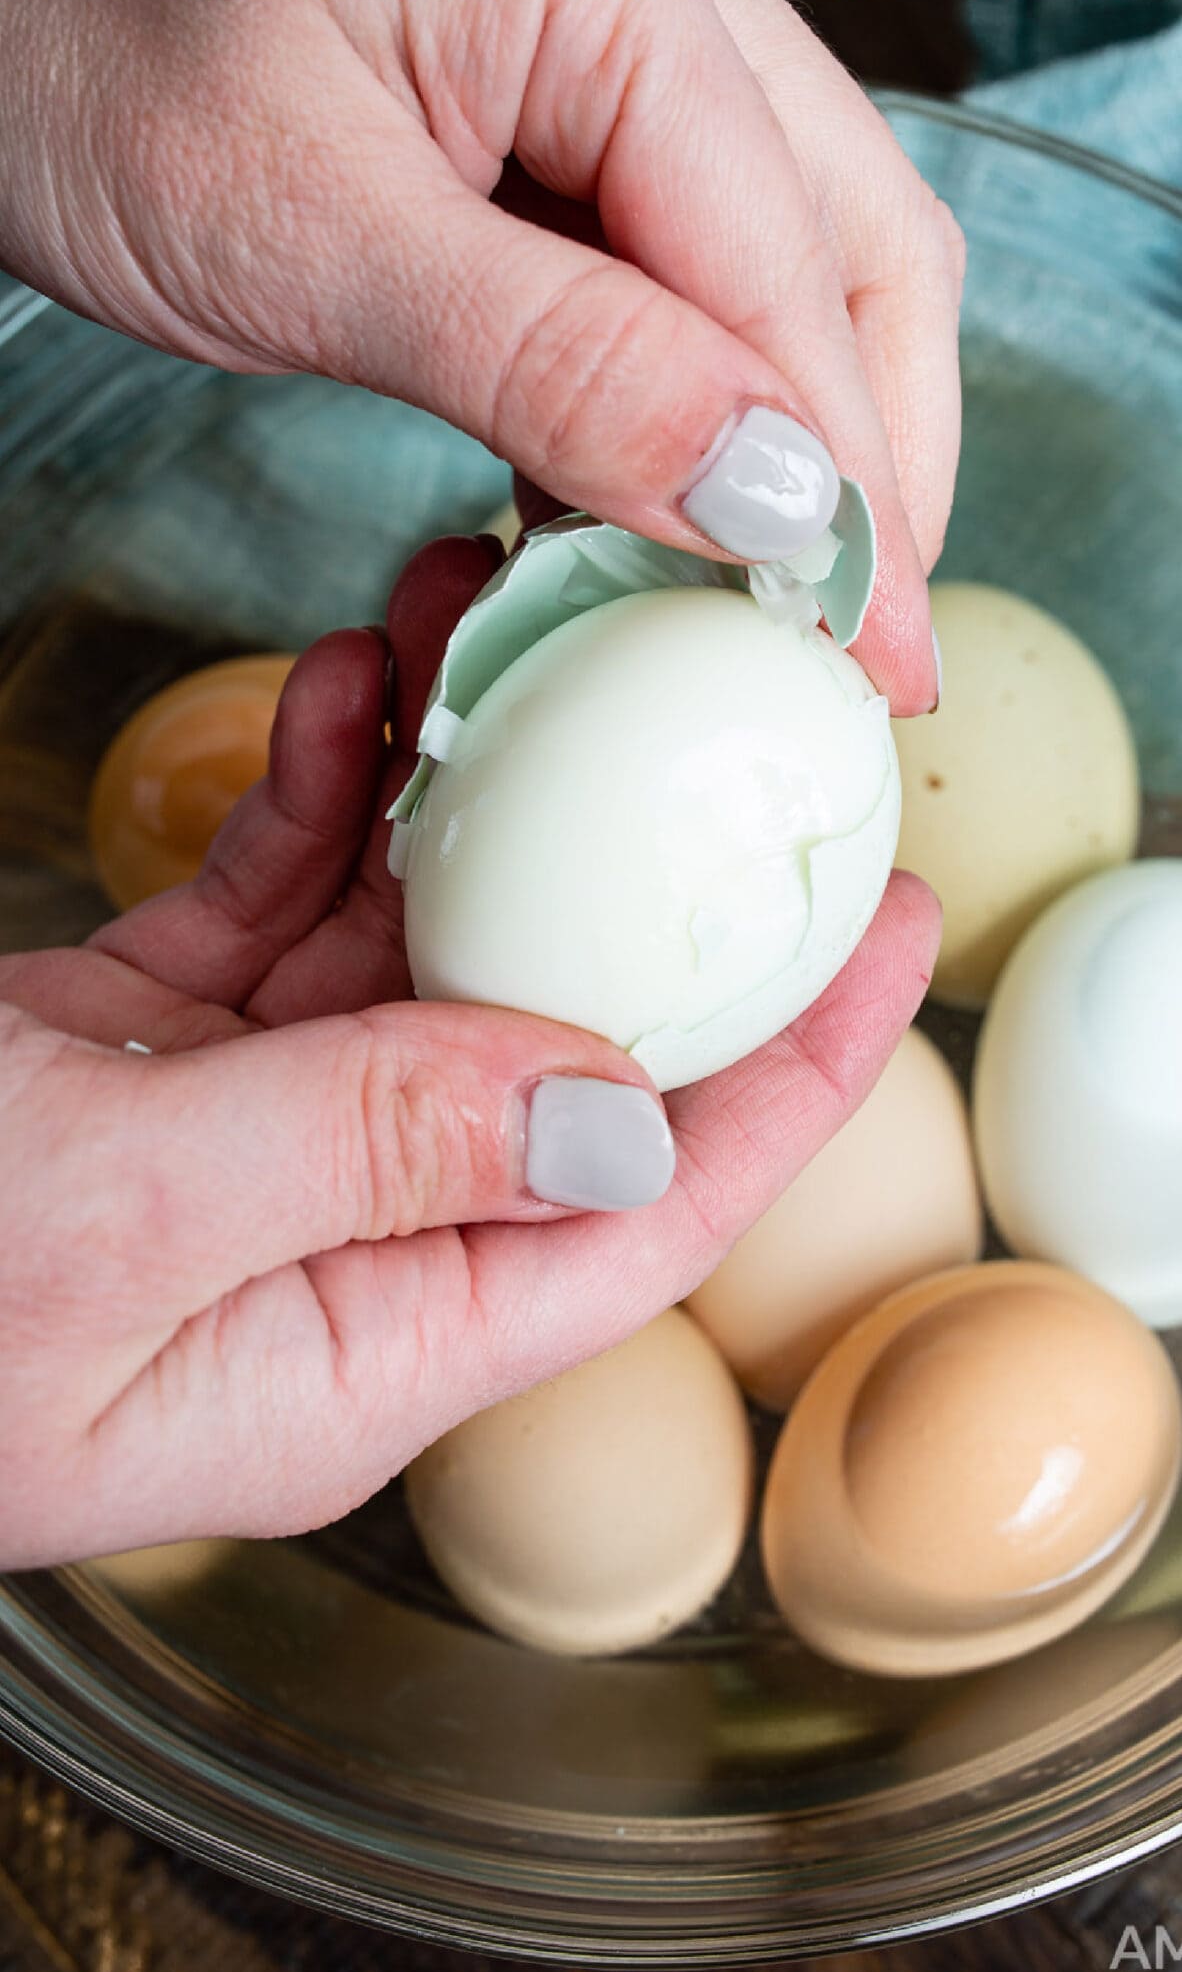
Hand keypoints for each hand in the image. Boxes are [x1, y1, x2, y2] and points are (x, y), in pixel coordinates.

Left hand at [0, 0, 956, 710]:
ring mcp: (612, 16)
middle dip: (869, 462)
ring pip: (781, 259)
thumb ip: (560, 366)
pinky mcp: (552, 87)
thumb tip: (777, 504)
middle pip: (849, 245)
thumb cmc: (68, 45)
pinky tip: (649, 513)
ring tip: (766, 608)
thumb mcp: (308, 236)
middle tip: (859, 652)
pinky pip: (674, 261)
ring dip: (788, 438)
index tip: (881, 665)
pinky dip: (683, 398)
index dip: (852, 488)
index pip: (790, 266)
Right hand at [0, 538, 938, 1568]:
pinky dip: (320, 797)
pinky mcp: (134, 1050)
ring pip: (405, 951)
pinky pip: (271, 909)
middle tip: (703, 705)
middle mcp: (320, 1248)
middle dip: (625, 874)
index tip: (888, 917)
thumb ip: (368, 1152)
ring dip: (465, 793)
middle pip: (545, 1055)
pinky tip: (354, 685)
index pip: (637, 1214)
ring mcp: (225, 1142)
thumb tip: (614, 1108)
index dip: (783, 1071)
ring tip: (506, 624)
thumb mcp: (113, 1223)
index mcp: (352, 1346)